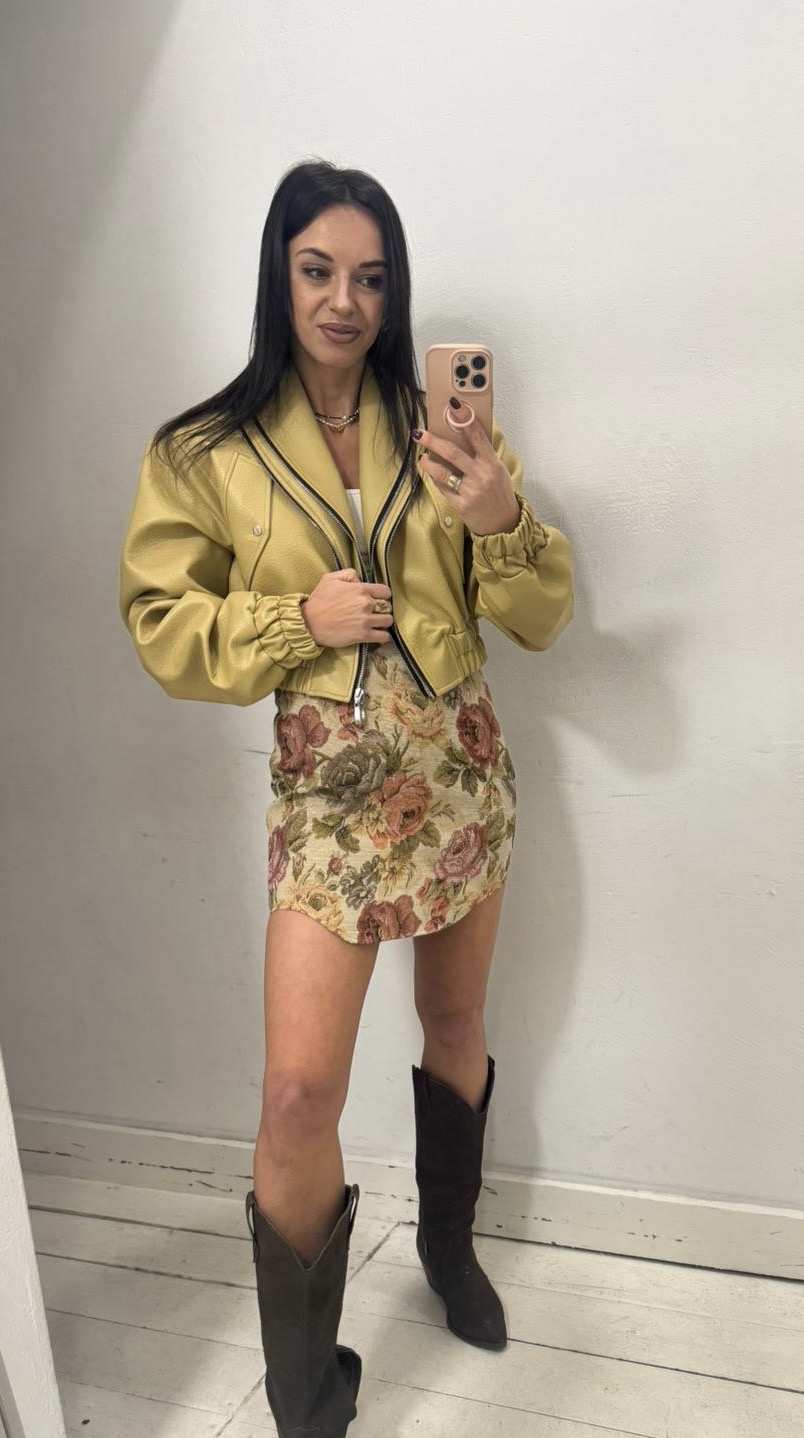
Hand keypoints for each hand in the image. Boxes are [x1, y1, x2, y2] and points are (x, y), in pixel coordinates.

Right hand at [301, 569, 393, 647]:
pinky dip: (383, 636)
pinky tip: (377, 634)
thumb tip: (360, 580)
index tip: (379, 599)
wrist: (308, 623)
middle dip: (383, 609)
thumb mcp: (330, 578)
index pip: (385, 591)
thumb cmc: (318, 601)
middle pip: (388, 606)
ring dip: (384, 622)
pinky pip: (383, 636)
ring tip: (377, 623)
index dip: (383, 595)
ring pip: (388, 621)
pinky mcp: (363, 635)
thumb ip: (349, 574)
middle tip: (375, 612)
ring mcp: (365, 620)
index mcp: (360, 589)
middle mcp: (365, 603)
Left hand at [413, 402, 520, 535]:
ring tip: (422, 456)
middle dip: (433, 441)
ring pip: (442, 471)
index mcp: (492, 464)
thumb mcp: (498, 471)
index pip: (478, 437)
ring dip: (428, 462)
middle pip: (453, 453)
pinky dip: (435, 478)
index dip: (465, 420)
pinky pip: (442, 487)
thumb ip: (483, 455)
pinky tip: (432, 473)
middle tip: (420, 433)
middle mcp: (481, 476)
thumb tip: (464, 434)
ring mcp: (470, 491)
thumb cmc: (499, 494)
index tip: (453, 406)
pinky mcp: (460, 505)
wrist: (503, 524)